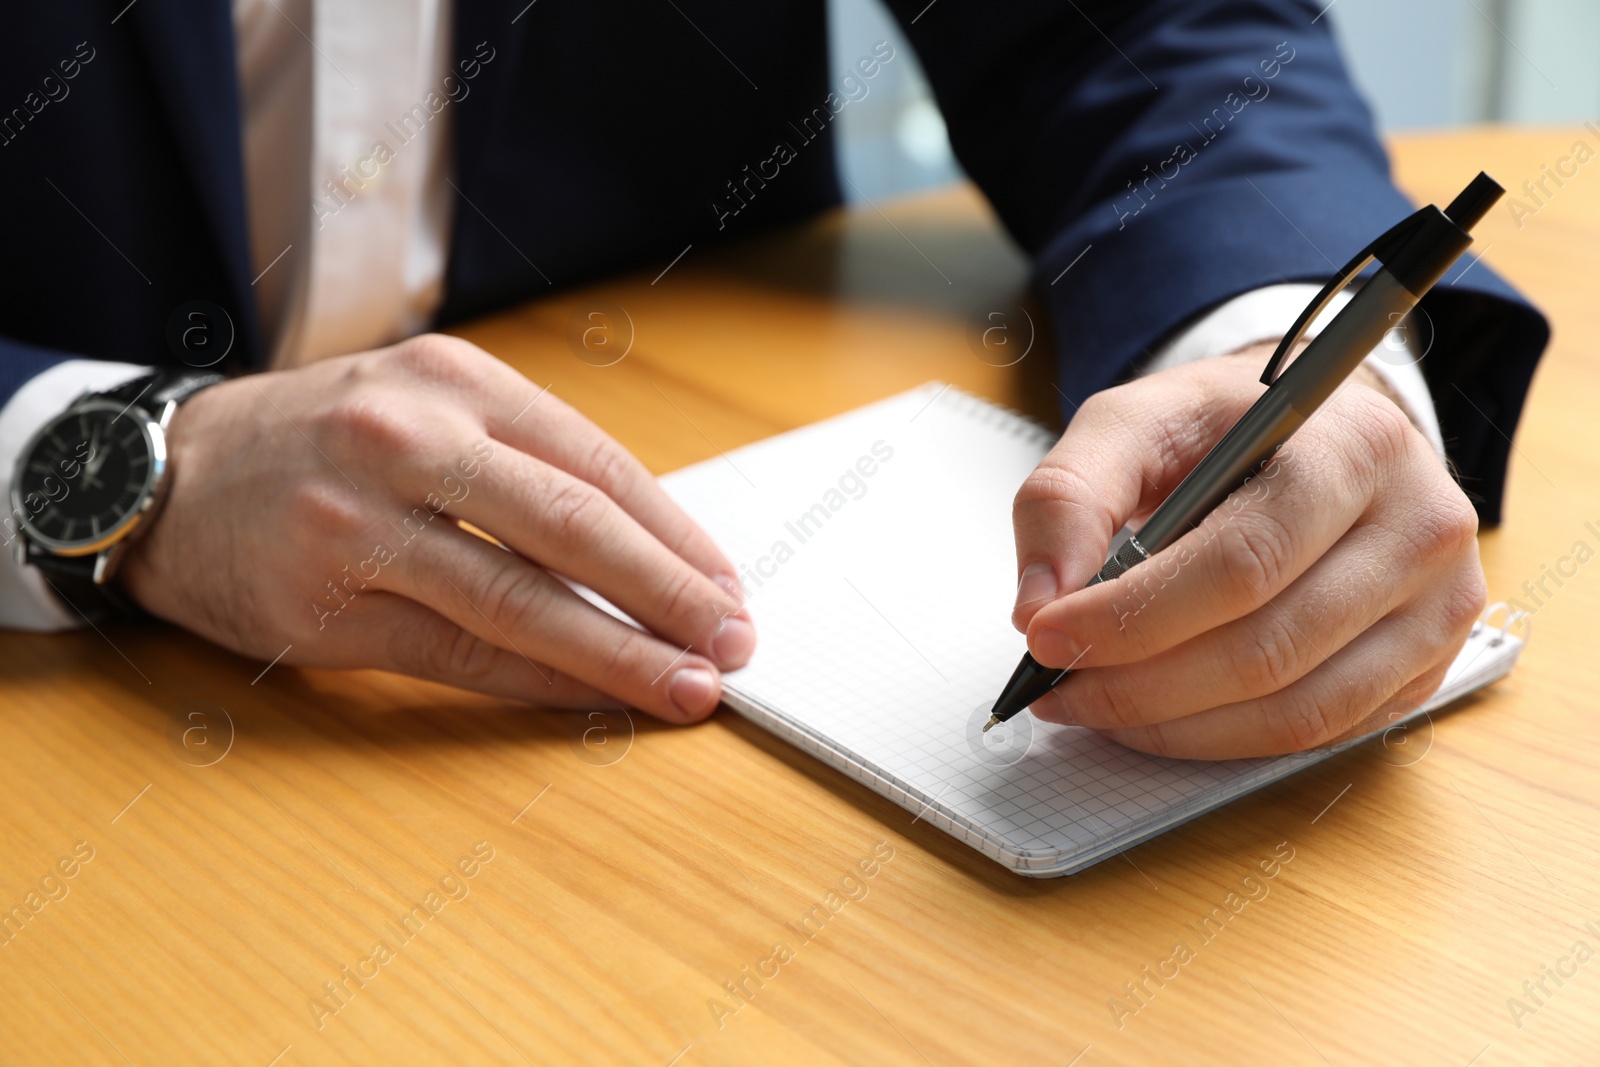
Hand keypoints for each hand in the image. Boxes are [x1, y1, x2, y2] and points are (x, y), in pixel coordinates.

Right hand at [120, 334, 754, 721]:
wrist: (167, 477)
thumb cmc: (322, 444)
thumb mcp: (422, 407)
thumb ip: (524, 462)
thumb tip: (650, 549)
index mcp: (453, 382)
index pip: (595, 463)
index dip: (676, 534)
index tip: (728, 584)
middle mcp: (408, 439)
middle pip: (573, 527)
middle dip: (670, 594)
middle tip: (733, 641)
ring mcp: (360, 522)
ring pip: (521, 601)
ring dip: (619, 654)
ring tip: (686, 687)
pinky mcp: (325, 603)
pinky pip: (460, 654)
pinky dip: (539, 682)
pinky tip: (593, 700)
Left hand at [1010, 346, 1485, 758]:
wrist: (1318, 433)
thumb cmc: (1228, 428)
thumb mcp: (1134, 422)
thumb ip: (1068, 495)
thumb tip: (1038, 603)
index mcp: (1357, 445)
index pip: (1243, 560)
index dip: (1136, 615)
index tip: (1047, 636)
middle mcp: (1421, 527)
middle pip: (1268, 646)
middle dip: (1140, 682)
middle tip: (1058, 685)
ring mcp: (1440, 607)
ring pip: (1297, 710)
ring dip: (1174, 725)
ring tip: (1095, 704)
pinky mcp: (1428, 666)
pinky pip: (1319, 734)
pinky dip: (1222, 739)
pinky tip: (1158, 717)